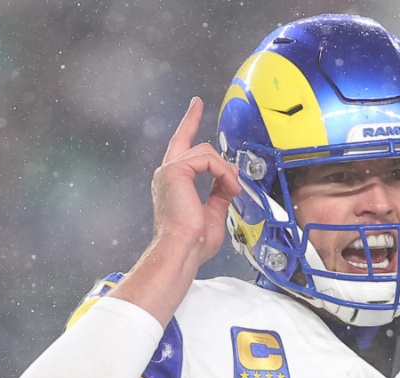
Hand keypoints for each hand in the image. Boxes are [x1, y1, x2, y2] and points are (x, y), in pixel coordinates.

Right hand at [150, 97, 242, 268]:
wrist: (183, 249)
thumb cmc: (194, 241)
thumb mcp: (213, 211)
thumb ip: (220, 192)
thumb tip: (230, 180)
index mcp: (173, 182)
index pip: (182, 147)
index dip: (189, 124)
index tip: (195, 106)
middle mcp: (167, 173)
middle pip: (191, 141)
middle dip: (200, 132)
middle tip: (207, 128)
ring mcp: (169, 170)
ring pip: (206, 152)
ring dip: (226, 171)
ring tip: (232, 190)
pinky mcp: (176, 171)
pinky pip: (209, 161)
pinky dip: (224, 174)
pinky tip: (229, 188)